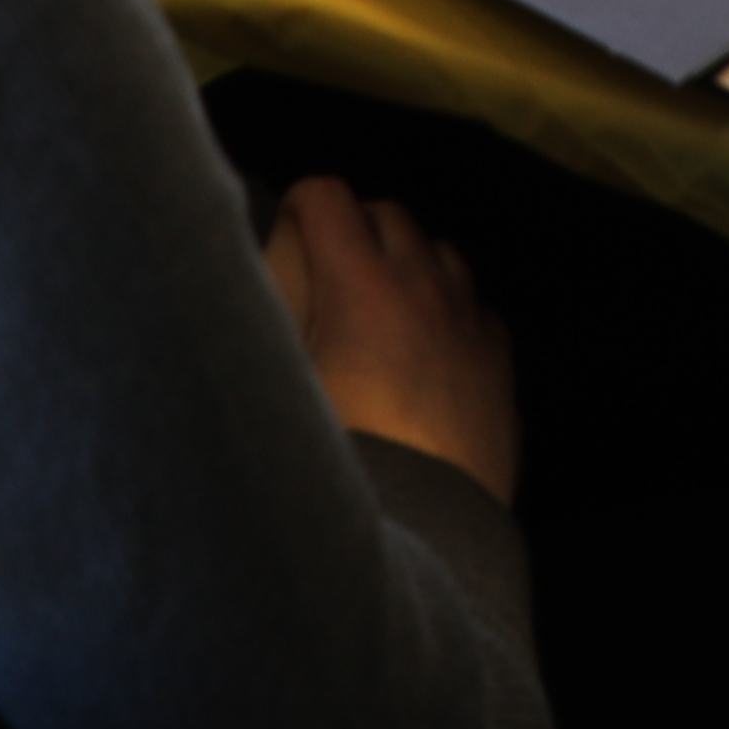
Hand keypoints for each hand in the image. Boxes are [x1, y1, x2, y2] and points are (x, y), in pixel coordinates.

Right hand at [261, 175, 518, 503]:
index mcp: (363, 284)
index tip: (286, 237)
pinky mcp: (499, 361)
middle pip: (387, 213)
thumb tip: (230, 297)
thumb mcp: (278, 386)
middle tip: (323, 275)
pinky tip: (424, 352)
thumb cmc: (343, 463)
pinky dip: (448, 310)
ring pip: (439, 252)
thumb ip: (261, 328)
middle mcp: (425, 287)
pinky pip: (474, 306)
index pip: (328, 197)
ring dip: (407, 264)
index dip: (299, 209)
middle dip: (353, 230)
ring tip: (376, 311)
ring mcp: (470, 321)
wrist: (428, 531)